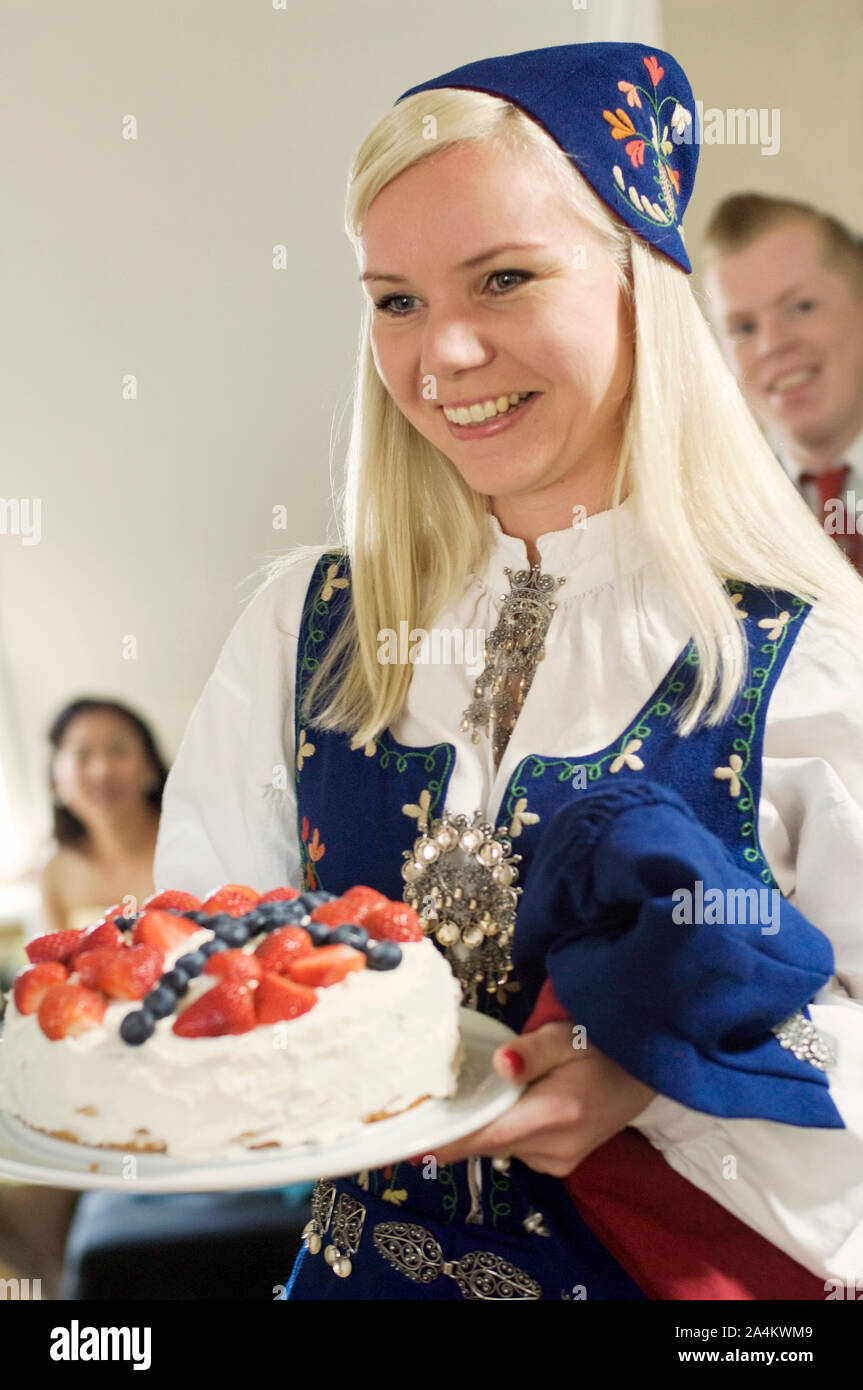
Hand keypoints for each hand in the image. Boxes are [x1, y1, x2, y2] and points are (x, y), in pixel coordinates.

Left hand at [420, 1021, 656, 1176]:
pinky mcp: (560, 1164)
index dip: (447, 1141)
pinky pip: (516, 1149)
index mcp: (557, 1113)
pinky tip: (502, 1108)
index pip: (488, 1135)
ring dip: (483, 1127)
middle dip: (458, 1127)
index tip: (409, 1145)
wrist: (647, 1071)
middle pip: (489, 1141)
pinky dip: (502, 1131)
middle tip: (420, 1108)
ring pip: (501, 1147)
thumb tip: (501, 1064)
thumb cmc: (602, 1043)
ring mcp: (560, 1161)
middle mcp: (556, 1147)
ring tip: (463, 1100)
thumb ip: (531, 1050)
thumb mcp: (567, 1035)